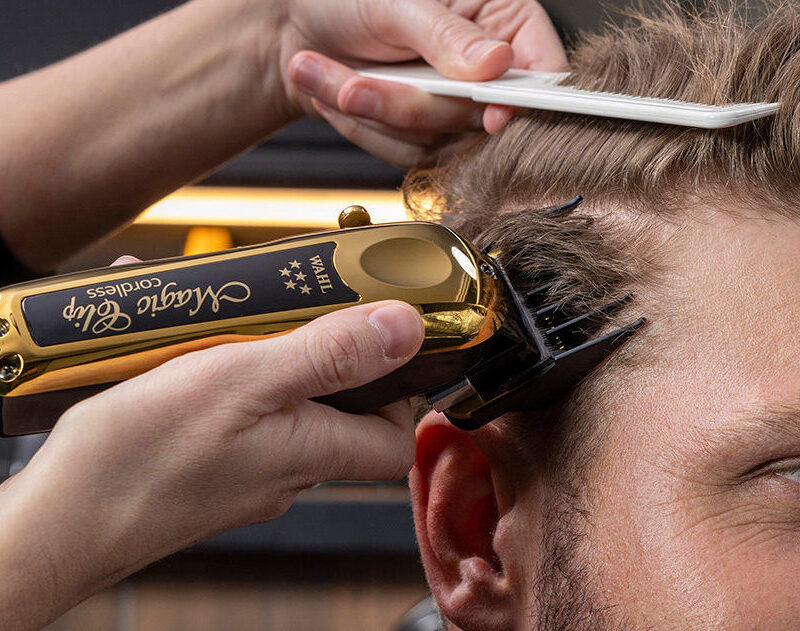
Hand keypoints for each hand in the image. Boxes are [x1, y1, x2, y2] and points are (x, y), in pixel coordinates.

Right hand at [1, 298, 422, 625]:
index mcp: (311, 450)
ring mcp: (244, 471)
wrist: (58, 522)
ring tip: (227, 320)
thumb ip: (329, 355)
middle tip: (293, 310)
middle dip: (322, 353)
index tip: (382, 341)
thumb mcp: (247, 380)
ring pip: (279, 405)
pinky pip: (231, 412)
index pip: (393, 438)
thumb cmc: (142, 458)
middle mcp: (285, 469)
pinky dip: (218, 372)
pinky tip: (177, 347)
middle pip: (336, 412)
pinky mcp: (205, 467)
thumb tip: (405, 329)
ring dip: (262, 355)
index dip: (400, 392)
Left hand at [278, 0, 567, 166]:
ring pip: (438, 141)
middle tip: (353, 86)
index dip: (523, 103)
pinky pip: (409, 156)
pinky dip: (367, 132)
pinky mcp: (427, 136)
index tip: (493, 118)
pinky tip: (339, 99)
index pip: (541, 72)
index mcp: (504, 18)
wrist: (302, 28)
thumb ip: (446, 36)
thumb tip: (495, 64)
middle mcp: (487, 70)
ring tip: (328, 79)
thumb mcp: (397, 2)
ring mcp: (456, 108)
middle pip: (480, 117)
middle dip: (411, 104)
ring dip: (375, 116)